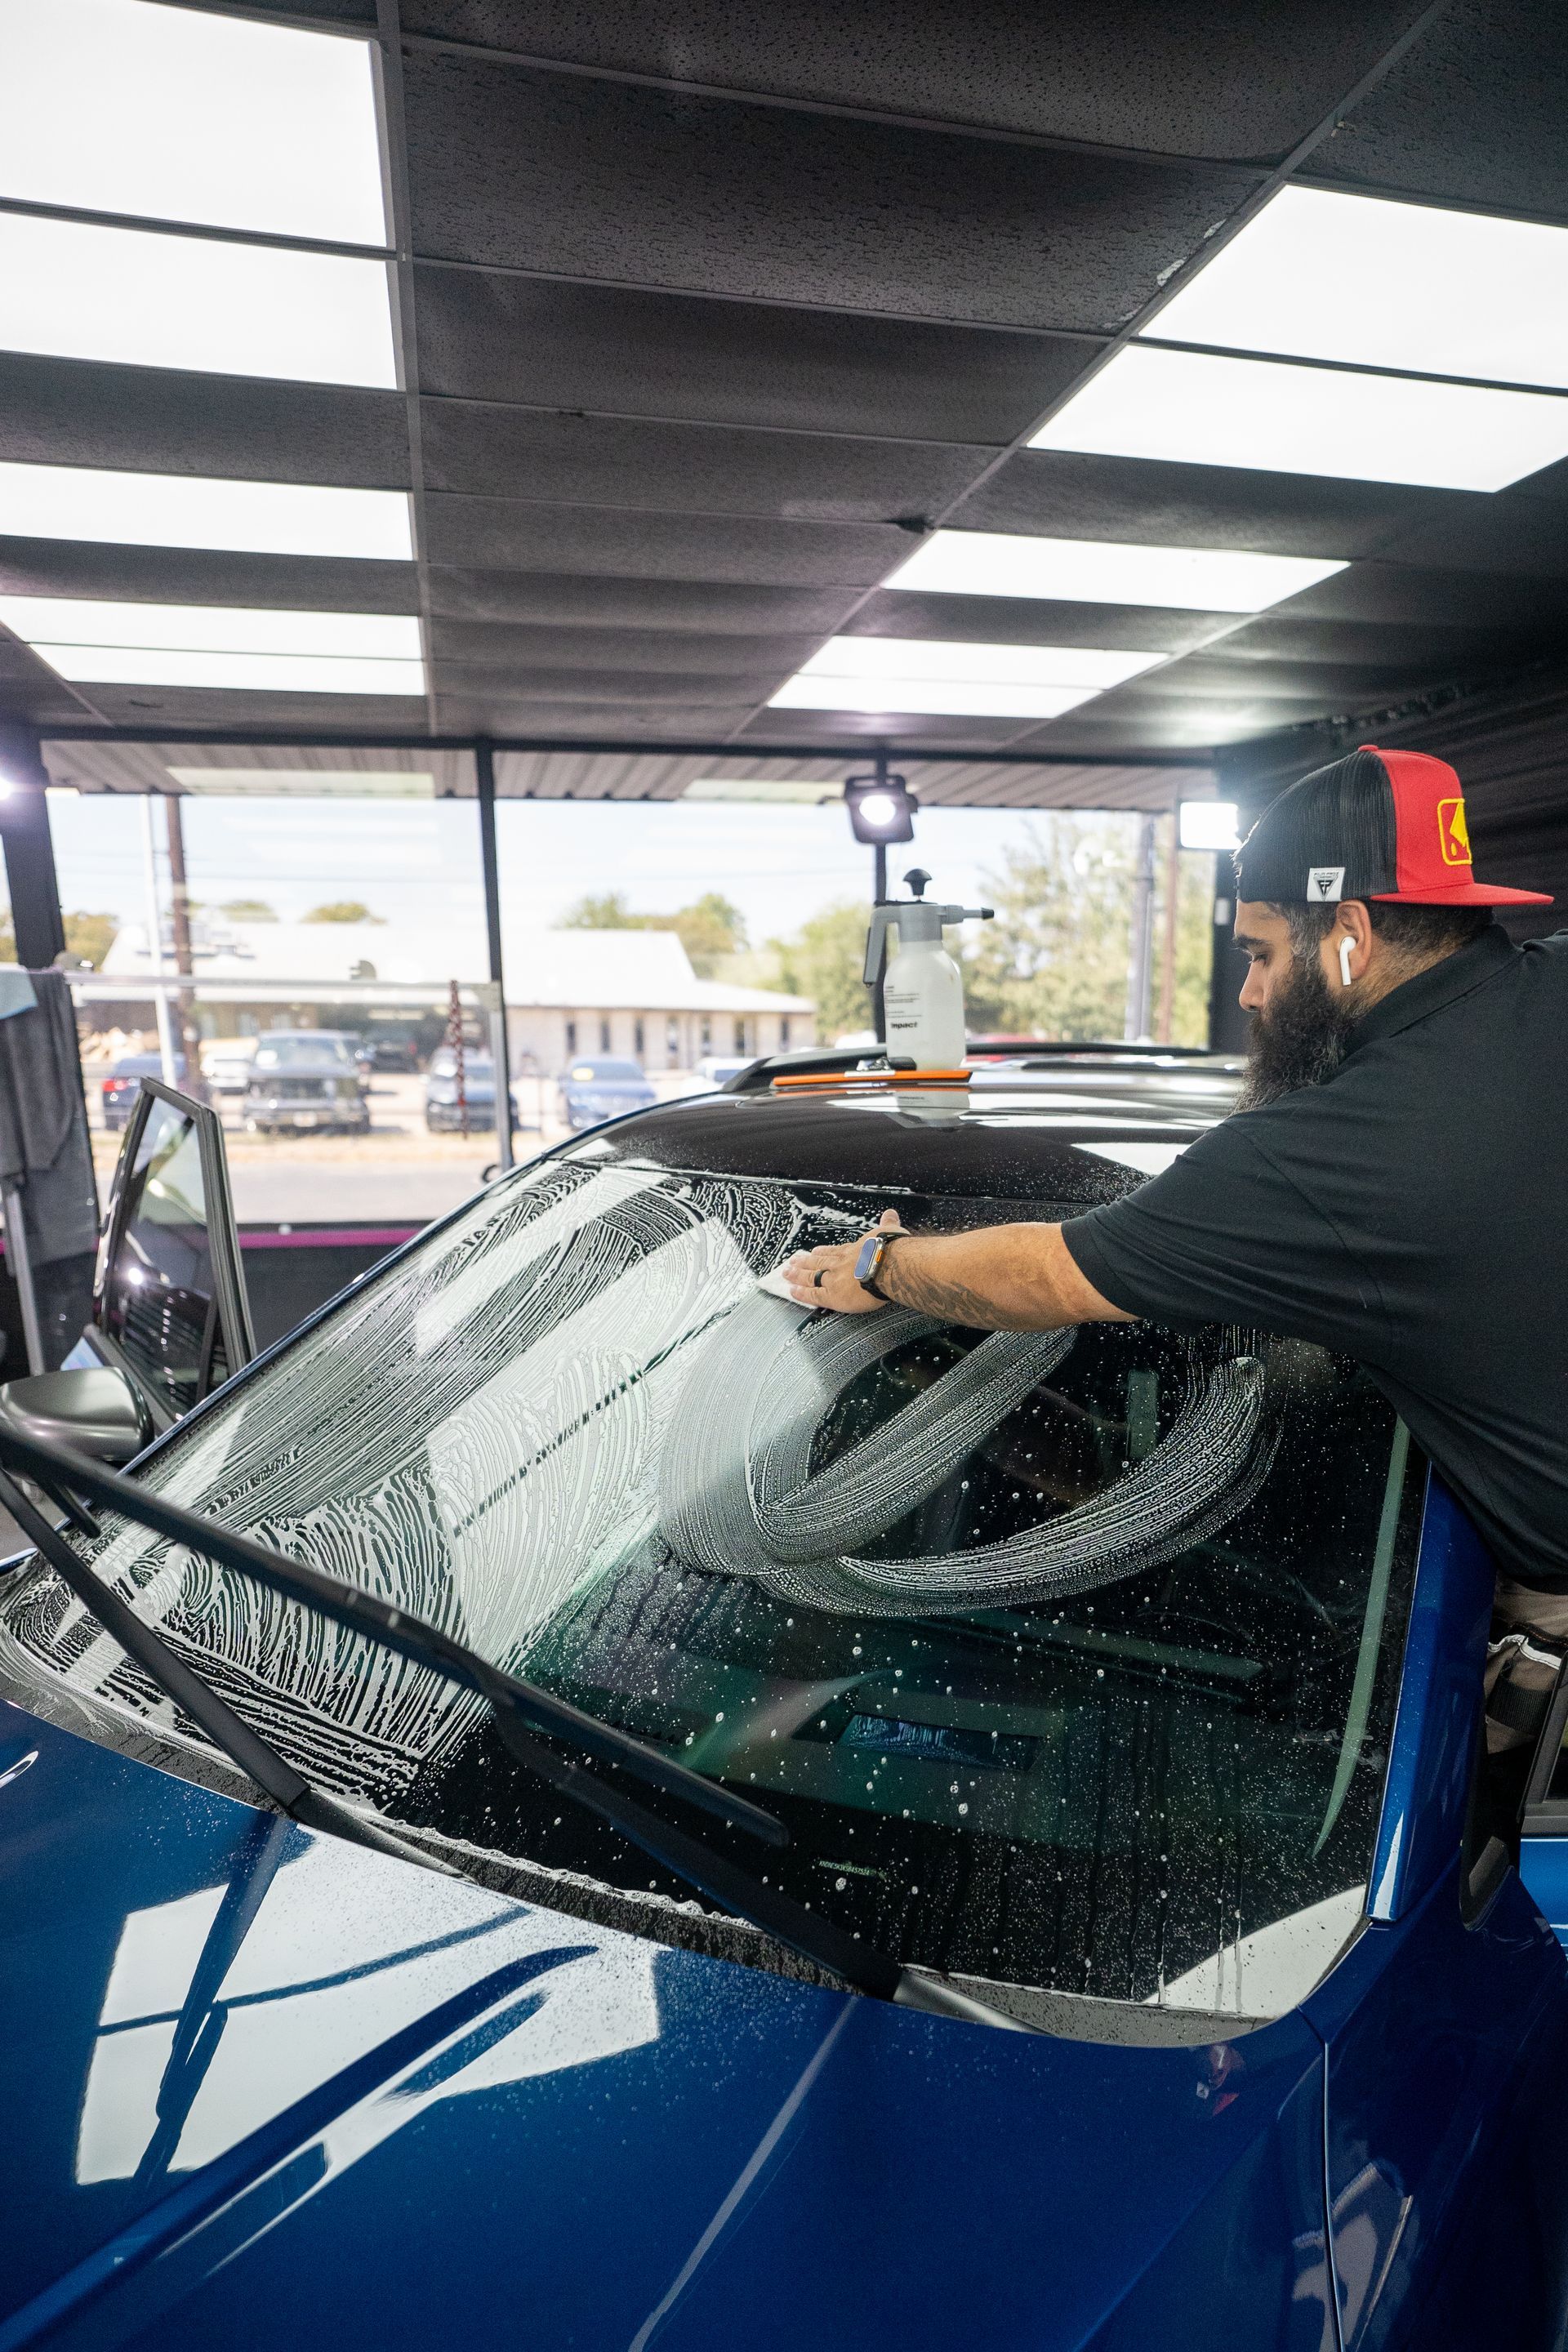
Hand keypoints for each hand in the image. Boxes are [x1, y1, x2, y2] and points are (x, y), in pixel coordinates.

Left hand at [782, 1209, 903, 1312]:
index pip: (835, 1251)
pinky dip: (802, 1294)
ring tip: (787, 1273)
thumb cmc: (893, 1251)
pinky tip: (793, 1292)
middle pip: (818, 1262)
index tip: (814, 1251)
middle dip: (804, 1262)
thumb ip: (888, 1224)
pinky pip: (814, 1295)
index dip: (823, 1252)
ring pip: (811, 1276)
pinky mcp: (834, 1295)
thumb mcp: (891, 1232)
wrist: (890, 1266)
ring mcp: (834, 1278)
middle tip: (792, 1261)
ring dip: (798, 1274)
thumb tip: (891, 1214)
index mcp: (854, 1250)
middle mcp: (841, 1263)